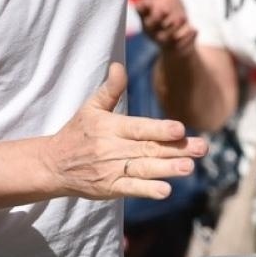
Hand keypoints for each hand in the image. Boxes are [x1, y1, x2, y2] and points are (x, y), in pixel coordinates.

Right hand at [44, 63, 208, 199]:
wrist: (52, 165)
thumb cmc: (76, 133)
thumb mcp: (90, 108)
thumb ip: (110, 90)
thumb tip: (118, 66)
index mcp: (110, 127)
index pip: (139, 128)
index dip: (160, 129)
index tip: (181, 129)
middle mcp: (112, 149)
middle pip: (148, 149)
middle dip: (177, 149)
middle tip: (202, 148)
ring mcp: (111, 170)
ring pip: (143, 169)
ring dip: (167, 169)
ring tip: (189, 167)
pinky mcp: (109, 188)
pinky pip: (130, 189)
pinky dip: (147, 190)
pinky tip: (166, 191)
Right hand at [130, 0, 195, 52]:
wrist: (182, 38)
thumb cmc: (169, 13)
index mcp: (146, 14)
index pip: (140, 10)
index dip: (143, 6)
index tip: (147, 1)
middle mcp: (152, 28)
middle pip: (151, 24)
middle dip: (157, 17)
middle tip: (164, 9)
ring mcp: (165, 39)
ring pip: (165, 35)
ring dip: (173, 26)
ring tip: (181, 17)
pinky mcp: (177, 47)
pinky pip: (181, 44)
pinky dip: (188, 36)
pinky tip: (195, 29)